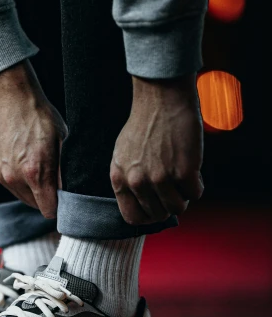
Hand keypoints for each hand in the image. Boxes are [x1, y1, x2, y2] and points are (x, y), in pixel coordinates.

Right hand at [0, 60, 66, 218]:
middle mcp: (16, 178)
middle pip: (36, 206)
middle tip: (54, 180)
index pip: (49, 210)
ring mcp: (3, 175)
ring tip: (39, 169)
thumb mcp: (61, 140)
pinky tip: (26, 163)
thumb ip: (64, 170)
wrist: (8, 97)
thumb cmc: (38, 115)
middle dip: (47, 198)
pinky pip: (12, 187)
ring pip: (23, 197)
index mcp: (35, 172)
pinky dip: (20, 182)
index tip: (64, 196)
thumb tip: (70, 190)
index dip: (59, 206)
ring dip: (33, 191)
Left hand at [110, 75, 203, 225]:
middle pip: (158, 215)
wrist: (161, 98)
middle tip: (175, 188)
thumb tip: (141, 202)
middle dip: (168, 204)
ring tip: (183, 179)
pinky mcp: (183, 172)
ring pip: (178, 208)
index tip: (158, 208)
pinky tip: (193, 169)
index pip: (132, 217)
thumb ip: (129, 179)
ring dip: (184, 196)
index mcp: (119, 178)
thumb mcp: (124, 155)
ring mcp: (160, 178)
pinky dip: (197, 184)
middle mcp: (137, 182)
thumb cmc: (144, 123)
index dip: (148, 216)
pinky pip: (196, 194)